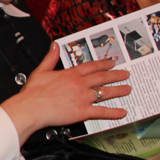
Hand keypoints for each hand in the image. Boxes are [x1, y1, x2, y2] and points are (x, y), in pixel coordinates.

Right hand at [1, 44, 131, 144]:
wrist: (31, 108)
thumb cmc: (33, 93)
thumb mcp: (41, 70)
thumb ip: (50, 58)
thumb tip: (54, 46)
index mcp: (70, 74)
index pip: (91, 66)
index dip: (103, 64)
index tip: (112, 63)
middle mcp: (80, 84)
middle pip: (103, 77)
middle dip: (116, 75)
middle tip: (125, 74)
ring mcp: (83, 97)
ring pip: (106, 92)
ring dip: (119, 90)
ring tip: (128, 89)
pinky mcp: (83, 111)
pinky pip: (102, 112)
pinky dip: (114, 113)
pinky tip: (122, 112)